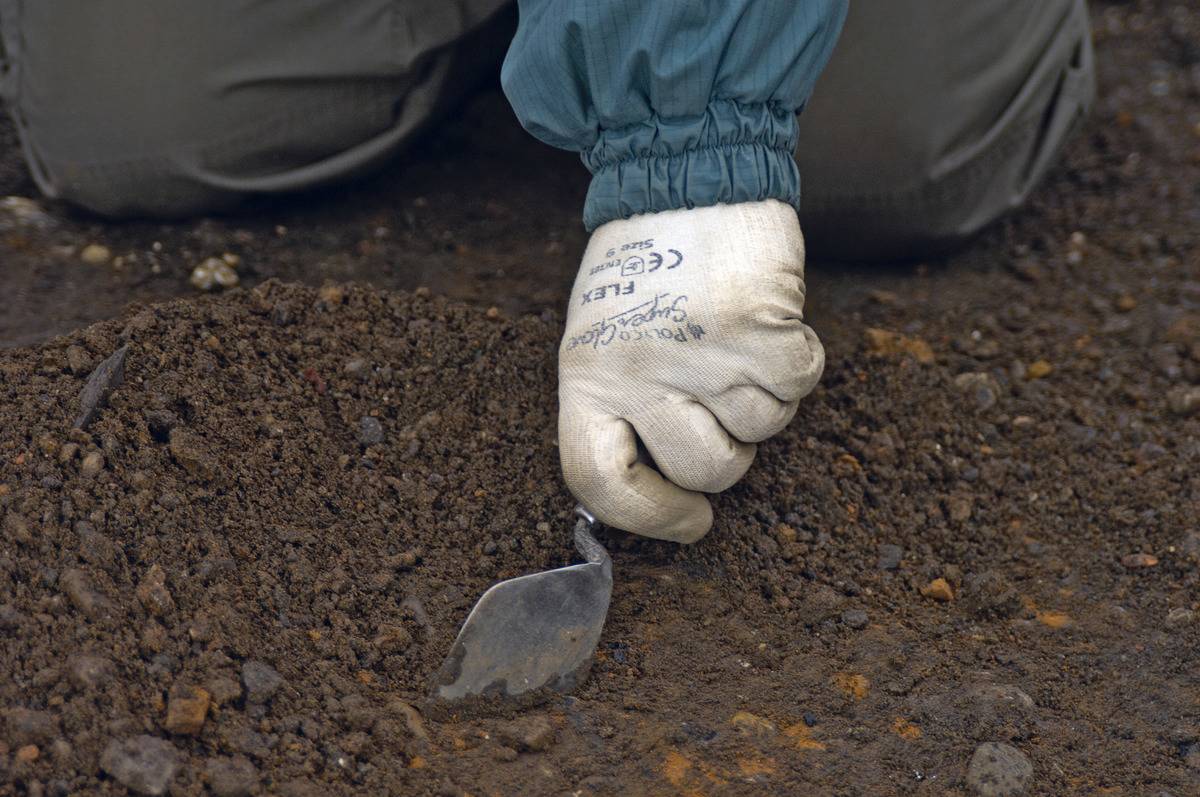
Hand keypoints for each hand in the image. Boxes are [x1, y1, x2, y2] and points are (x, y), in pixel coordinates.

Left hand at [557, 199, 823, 541]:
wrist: (685, 172)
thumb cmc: (645, 268)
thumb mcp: (601, 341)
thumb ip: (618, 411)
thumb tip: (660, 493)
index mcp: (584, 379)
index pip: (601, 484)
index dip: (650, 516)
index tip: (690, 520)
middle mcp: (636, 373)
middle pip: (707, 472)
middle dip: (727, 446)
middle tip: (718, 395)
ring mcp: (699, 355)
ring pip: (762, 432)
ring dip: (760, 395)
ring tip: (730, 338)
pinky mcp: (758, 330)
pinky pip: (798, 388)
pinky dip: (795, 361)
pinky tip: (766, 322)